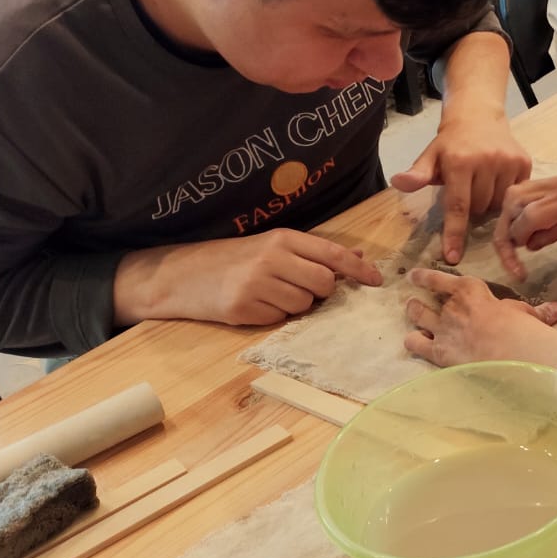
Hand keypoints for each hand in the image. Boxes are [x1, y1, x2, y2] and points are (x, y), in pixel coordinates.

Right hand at [114, 229, 381, 327]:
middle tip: (301, 288)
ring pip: (304, 305)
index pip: (332, 253)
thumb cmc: (232, 259)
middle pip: (324, 284)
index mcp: (282, 238)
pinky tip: (255, 304)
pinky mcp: (243, 309)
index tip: (377, 280)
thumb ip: (313, 251)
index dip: (358, 269)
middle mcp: (272, 258)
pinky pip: (280, 319)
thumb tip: (358, 256)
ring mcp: (257, 285)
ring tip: (271, 294)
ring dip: (296, 305)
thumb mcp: (272, 246)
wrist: (179, 274)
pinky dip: (274, 316)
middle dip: (321, 292)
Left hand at [391, 113, 532, 264]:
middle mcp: (487, 160)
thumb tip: (397, 182)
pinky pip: (515, 194)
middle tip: (467, 191)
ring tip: (482, 186)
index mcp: (460, 162)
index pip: (457, 206)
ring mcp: (508, 161)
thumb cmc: (451, 142)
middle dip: (472, 208)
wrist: (478, 116)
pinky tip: (497, 181)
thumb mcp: (430, 156)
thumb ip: (417, 174)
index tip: (453, 257)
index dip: (454, 234)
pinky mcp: (524, 163)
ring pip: (499, 205)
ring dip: (489, 204)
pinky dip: (506, 196)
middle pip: (479, 208)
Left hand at [404, 269, 556, 367]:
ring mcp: (442, 329)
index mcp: (470, 291)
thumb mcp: (527, 314)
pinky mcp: (438, 352)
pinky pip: (416, 344)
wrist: (511, 348)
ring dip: (414, 315)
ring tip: (412, 315)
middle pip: (427, 302)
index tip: (414, 275)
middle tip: (413, 304)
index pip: (440, 280)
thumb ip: (536, 311)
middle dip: (417, 302)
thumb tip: (556, 308)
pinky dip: (413, 342)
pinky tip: (415, 342)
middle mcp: (451, 307)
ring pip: (418, 317)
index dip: (424, 277)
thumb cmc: (521, 326)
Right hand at [491, 167, 556, 279]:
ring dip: (548, 235)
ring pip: (533, 235)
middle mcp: (517, 199)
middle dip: (537, 239)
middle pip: (518, 236)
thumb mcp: (540, 212)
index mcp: (511, 198)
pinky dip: (556, 231)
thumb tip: (515, 241)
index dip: (509, 258)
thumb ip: (522, 226)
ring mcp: (533, 203)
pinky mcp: (549, 209)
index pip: (502, 236)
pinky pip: (546, 231)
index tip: (521, 276)